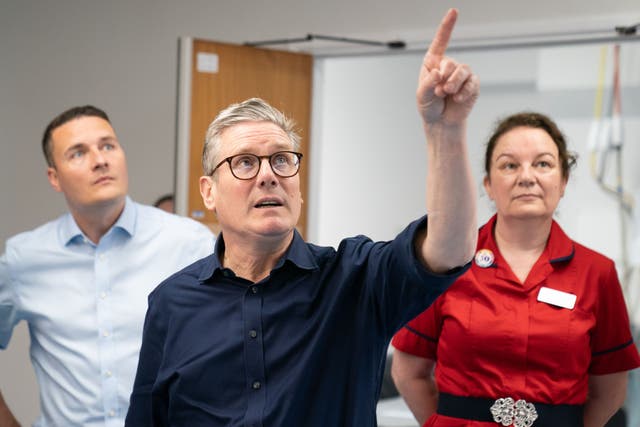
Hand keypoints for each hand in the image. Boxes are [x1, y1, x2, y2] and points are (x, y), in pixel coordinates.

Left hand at [417, 9, 478, 125]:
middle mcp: (448, 66)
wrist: (441, 122)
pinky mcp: (472, 85)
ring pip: (462, 71)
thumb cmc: (429, 106)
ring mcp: (461, 74)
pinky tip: (458, 99)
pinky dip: (463, 92)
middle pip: (450, 62)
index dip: (447, 26)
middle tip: (439, 91)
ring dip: (453, 84)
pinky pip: (471, 83)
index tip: (454, 11)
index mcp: (433, 63)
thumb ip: (428, 83)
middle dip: (444, 77)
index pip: (440, 42)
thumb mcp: (422, 95)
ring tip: (447, 94)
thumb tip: (438, 72)